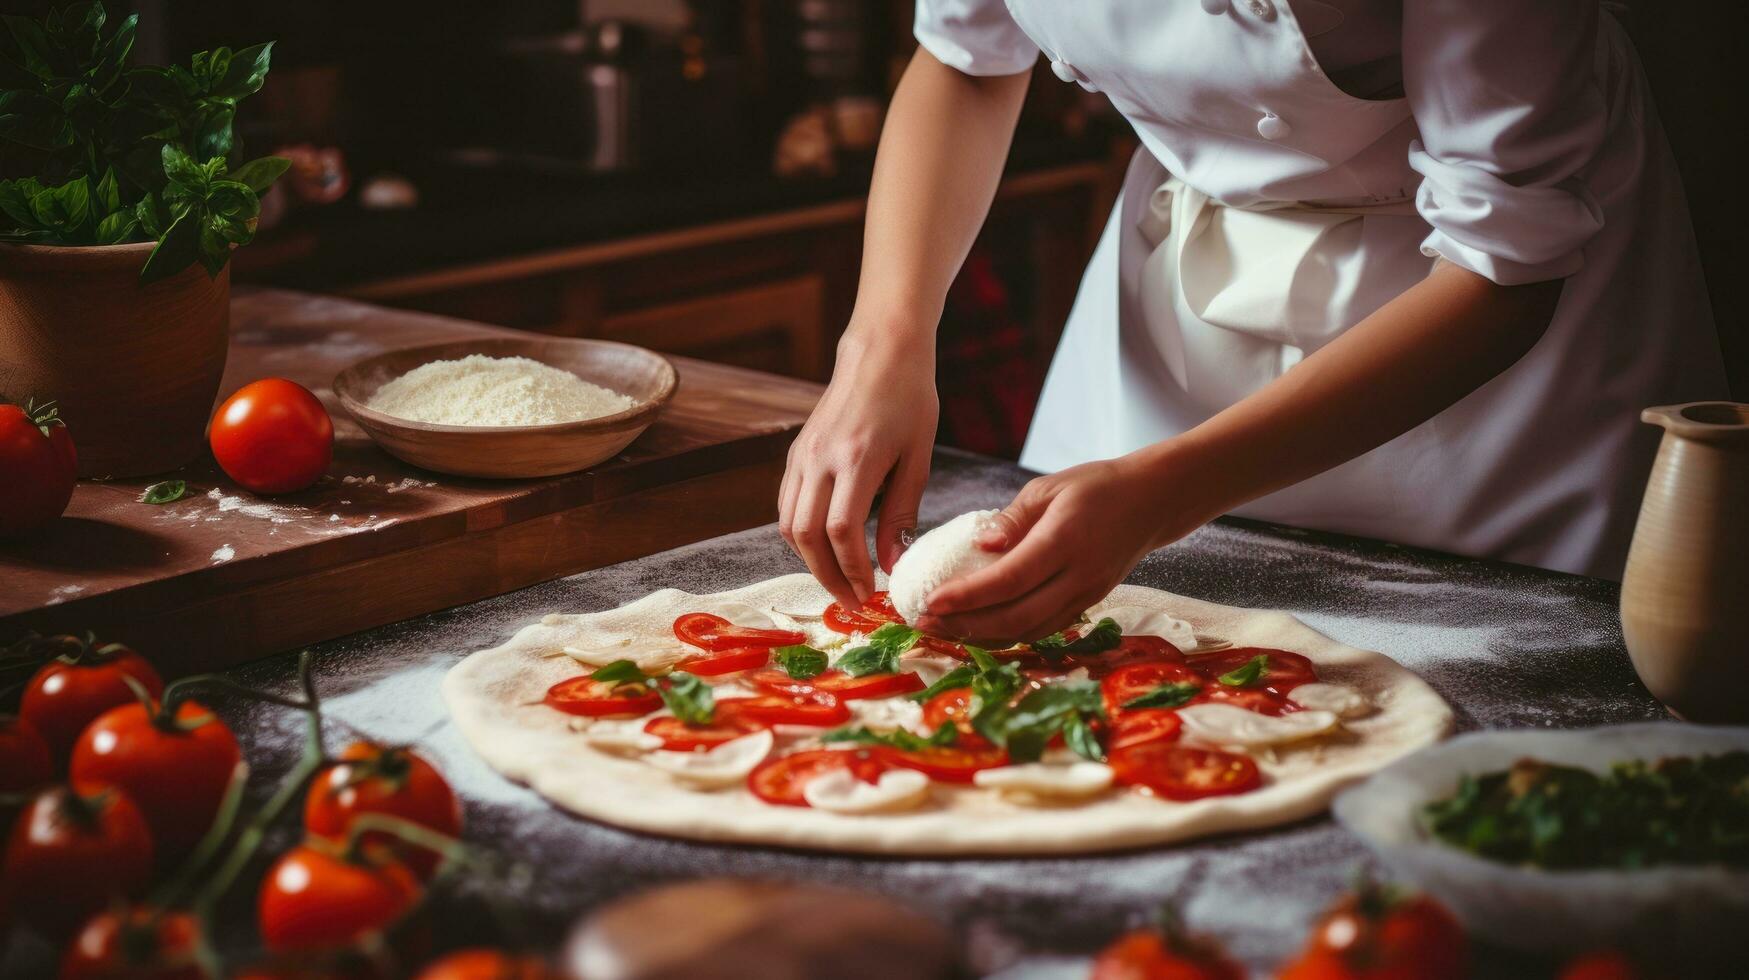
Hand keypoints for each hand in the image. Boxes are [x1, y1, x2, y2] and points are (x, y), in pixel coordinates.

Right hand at [779, 330, 938, 607]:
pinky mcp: (796, 452)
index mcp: (857, 458)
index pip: (841, 531)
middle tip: (851, 600)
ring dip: (810, 560)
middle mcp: (821, 458)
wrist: (880, 351)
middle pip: (807, 535)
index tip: (870, 592)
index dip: (852, 570)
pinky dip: (801, 534)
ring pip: (789, 524)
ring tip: (838, 579)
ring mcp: (802, 455)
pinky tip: (825, 547)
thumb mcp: (919, 457)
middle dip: (827, 576)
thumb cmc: (910, 399)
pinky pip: (787, 505)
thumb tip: (892, 564)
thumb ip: (903, 512)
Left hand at [915, 449, 1215, 644]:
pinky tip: (978, 627)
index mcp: (1064, 541)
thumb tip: (980, 547)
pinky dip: (1007, 634)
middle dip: (964, 625)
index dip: (966, 597)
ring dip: (982, 635)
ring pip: (1028, 631)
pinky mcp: (1087, 605)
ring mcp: (1086, 596)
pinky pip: (1042, 629)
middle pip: (1015, 617)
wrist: (1154, 503)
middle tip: (924, 621)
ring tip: (942, 628)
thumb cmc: (1097, 487)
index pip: (1008, 580)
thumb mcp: (1049, 487)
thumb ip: (1012, 519)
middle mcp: (1077, 577)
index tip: (930, 601)